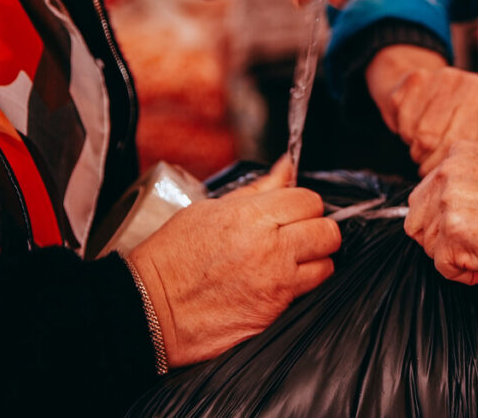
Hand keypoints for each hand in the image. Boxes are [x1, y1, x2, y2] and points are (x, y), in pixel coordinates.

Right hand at [127, 158, 340, 367]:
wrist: (149, 309)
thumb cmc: (172, 257)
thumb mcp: (209, 210)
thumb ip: (257, 191)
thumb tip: (285, 168)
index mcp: (252, 216)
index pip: (309, 200)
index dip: (303, 205)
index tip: (293, 212)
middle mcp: (270, 247)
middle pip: (328, 231)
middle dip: (318, 230)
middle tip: (299, 235)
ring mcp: (276, 281)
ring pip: (327, 263)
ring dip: (315, 260)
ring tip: (291, 261)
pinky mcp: (274, 310)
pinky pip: (309, 292)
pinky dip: (302, 286)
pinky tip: (279, 282)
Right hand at [366, 44, 477, 174]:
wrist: (426, 86)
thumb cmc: (458, 124)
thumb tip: (477, 188)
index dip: (462, 172)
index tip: (452, 178)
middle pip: (453, 145)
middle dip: (435, 165)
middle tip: (430, 170)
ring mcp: (450, 79)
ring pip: (426, 136)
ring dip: (419, 151)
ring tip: (423, 150)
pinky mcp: (418, 79)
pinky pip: (406, 123)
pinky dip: (404, 133)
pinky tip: (413, 129)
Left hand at [405, 141, 477, 287]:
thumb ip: (462, 192)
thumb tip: (435, 222)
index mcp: (459, 153)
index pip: (423, 196)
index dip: (448, 221)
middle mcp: (449, 172)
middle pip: (417, 222)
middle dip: (444, 241)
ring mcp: (450, 201)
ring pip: (427, 246)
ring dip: (456, 258)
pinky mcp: (456, 233)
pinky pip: (443, 269)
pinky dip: (468, 275)